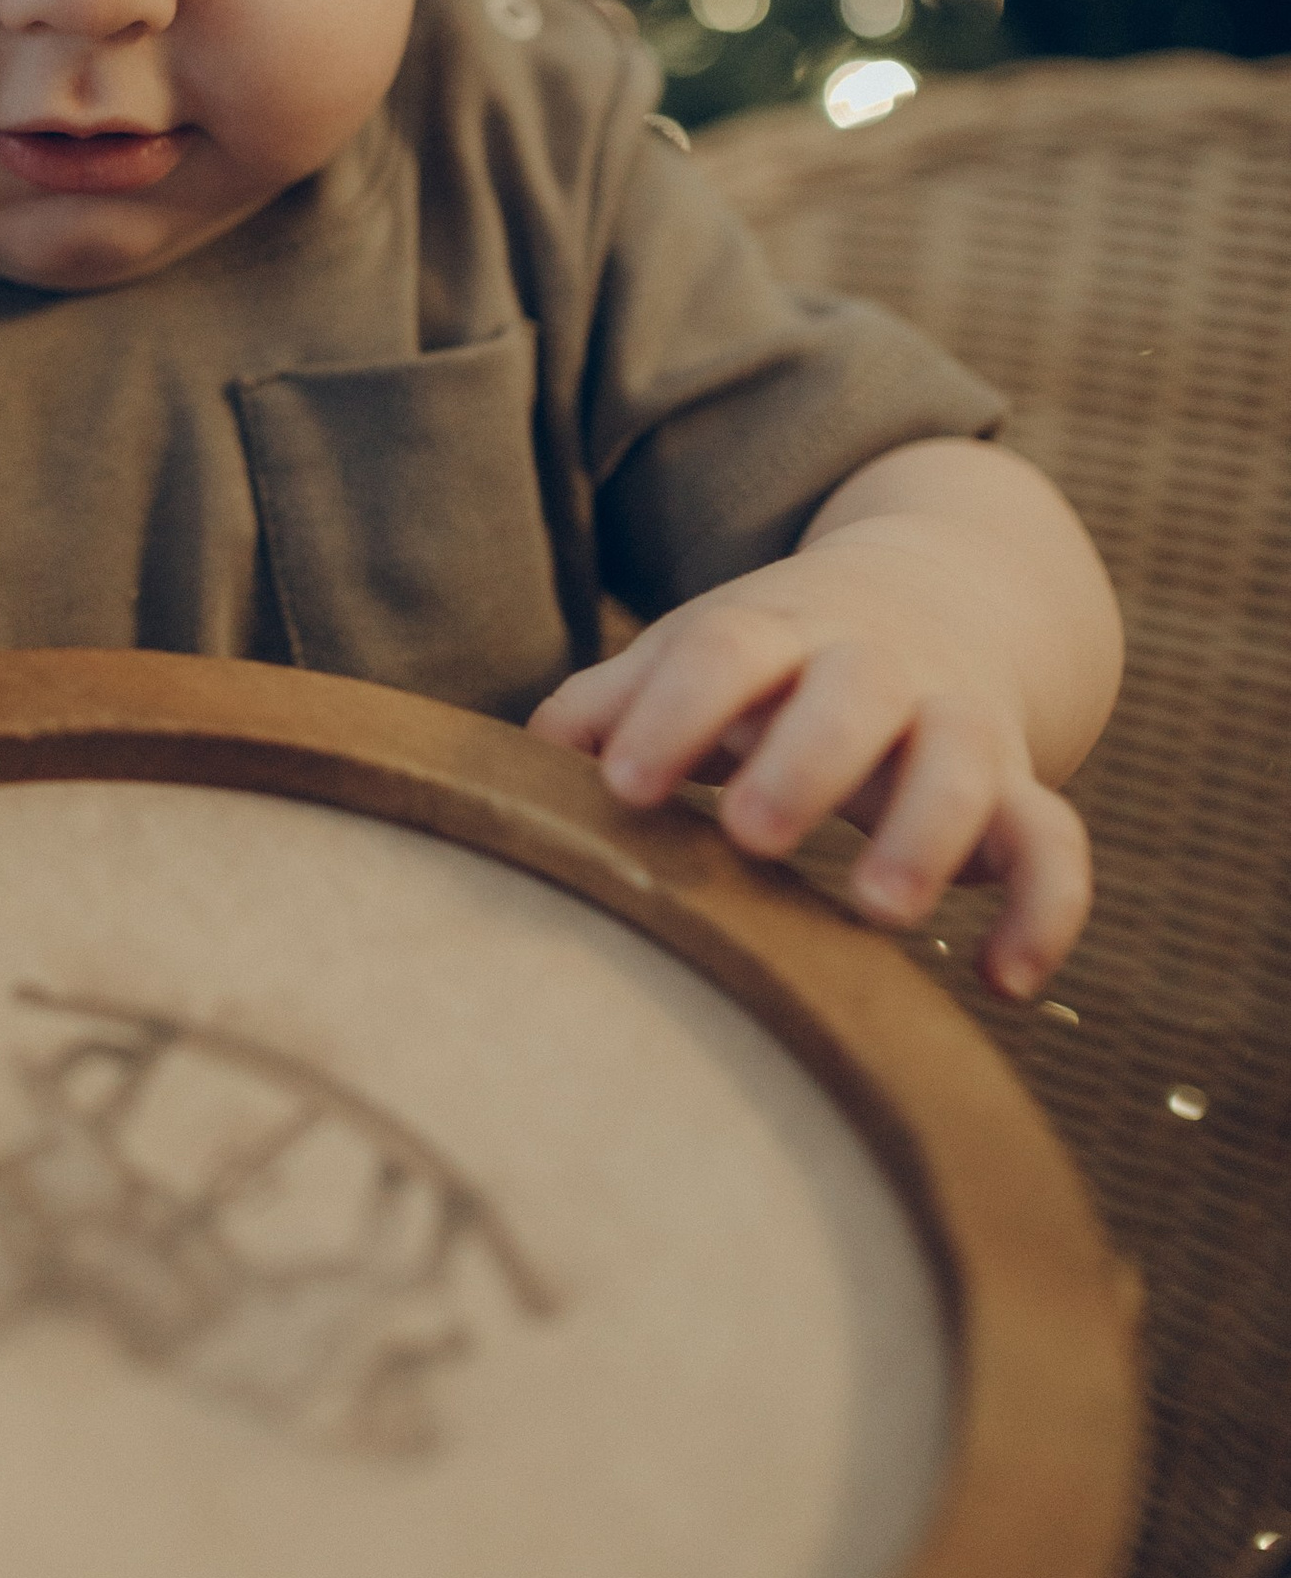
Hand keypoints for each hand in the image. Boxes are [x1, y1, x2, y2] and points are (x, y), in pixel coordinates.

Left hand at [529, 511, 1094, 1002]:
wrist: (935, 593)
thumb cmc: (770, 660)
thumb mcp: (695, 656)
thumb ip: (611, 703)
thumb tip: (522, 766)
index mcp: (776, 631)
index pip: (724, 648)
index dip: (674, 710)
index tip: (621, 783)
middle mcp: (876, 665)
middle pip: (858, 690)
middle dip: (809, 759)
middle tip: (752, 834)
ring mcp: (956, 720)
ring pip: (967, 759)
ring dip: (929, 831)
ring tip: (879, 913)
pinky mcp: (1019, 785)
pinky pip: (1055, 842)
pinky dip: (1046, 908)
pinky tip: (1006, 984)